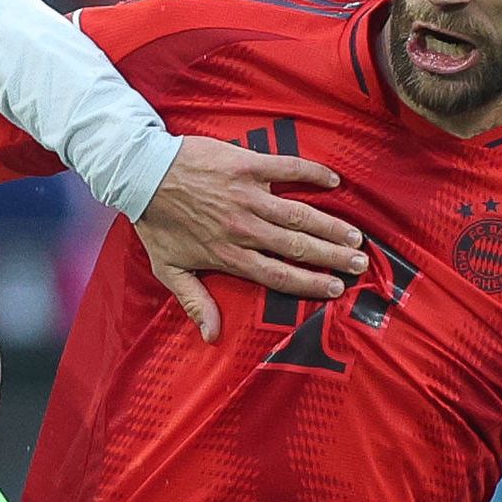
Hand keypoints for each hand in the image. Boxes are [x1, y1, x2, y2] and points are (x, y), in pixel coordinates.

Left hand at [132, 134, 365, 340]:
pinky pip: (287, 169)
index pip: (278, 276)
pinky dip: (312, 174)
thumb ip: (195, 302)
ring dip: (330, 225)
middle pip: (297, 247)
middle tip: (359, 263)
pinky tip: (334, 180)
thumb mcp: (169, 269)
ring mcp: (247, 195)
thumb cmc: (156, 223)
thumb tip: (212, 336)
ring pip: (299, 214)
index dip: (310, 284)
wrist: (142, 174)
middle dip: (332, 257)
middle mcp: (244, 228)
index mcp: (229, 255)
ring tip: (355, 235)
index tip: (335, 289)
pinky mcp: (246, 165)